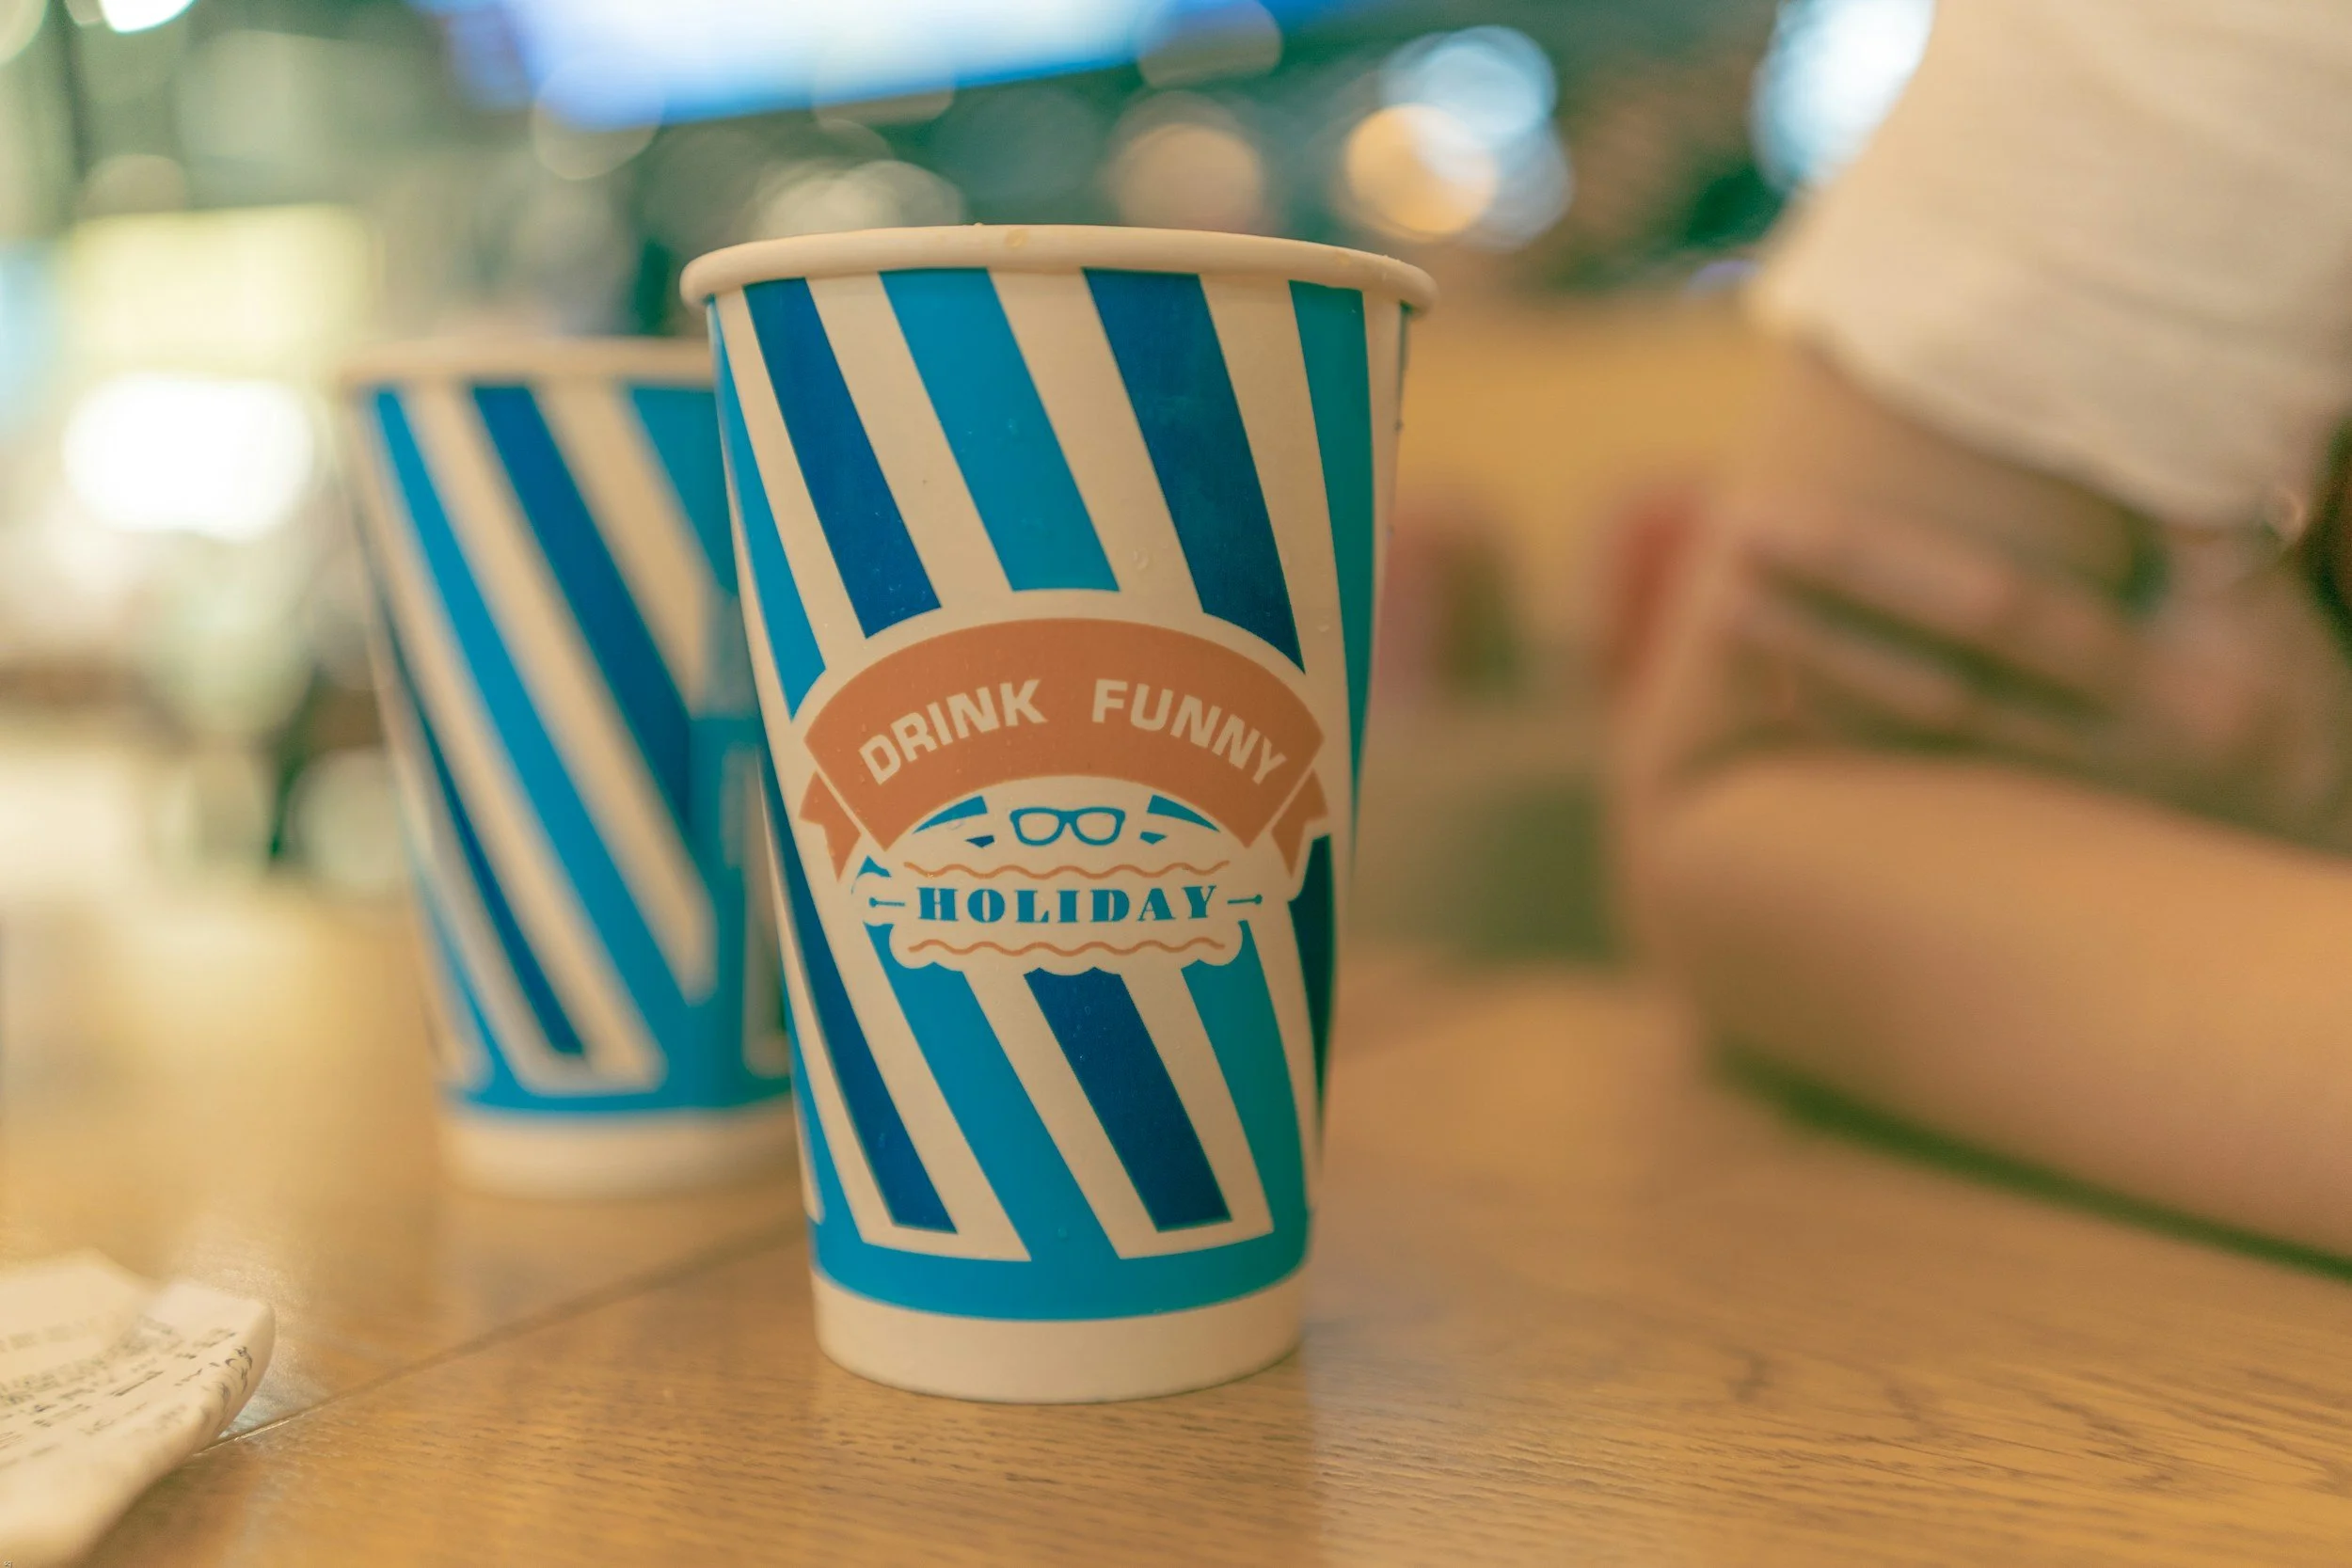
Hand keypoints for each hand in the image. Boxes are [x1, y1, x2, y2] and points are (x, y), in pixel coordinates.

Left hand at [1733, 507, 2351, 850]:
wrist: (2321, 843)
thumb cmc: (2304, 701)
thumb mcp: (2276, 616)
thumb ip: (2205, 526)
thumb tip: (2127, 425)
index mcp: (2164, 691)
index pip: (1999, 616)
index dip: (1885, 569)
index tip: (1795, 521)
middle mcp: (2103, 758)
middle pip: (1930, 680)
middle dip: (1824, 614)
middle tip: (1732, 545)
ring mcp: (2064, 808)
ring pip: (1914, 736)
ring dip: (1817, 669)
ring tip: (1723, 610)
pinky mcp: (2036, 833)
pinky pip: (1923, 775)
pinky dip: (1851, 730)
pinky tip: (1776, 692)